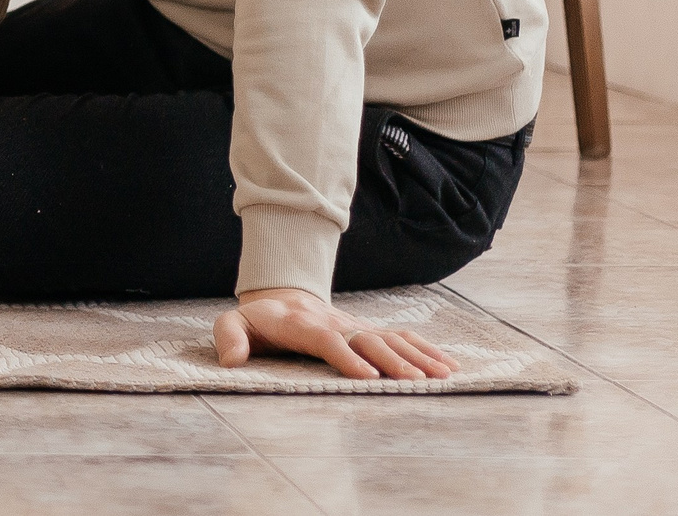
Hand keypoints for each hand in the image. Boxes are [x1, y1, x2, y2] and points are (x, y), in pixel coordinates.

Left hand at [214, 287, 459, 379]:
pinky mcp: (369, 331)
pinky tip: (448, 366)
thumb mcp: (234, 323)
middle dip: (392, 361)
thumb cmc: (258, 320)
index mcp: (302, 324)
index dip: (347, 357)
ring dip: (417, 356)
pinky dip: (426, 350)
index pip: (327, 340)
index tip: (367, 377)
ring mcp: (355, 326)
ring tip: (442, 375)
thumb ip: (229, 337)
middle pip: (367, 340)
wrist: (281, 296)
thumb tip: (232, 362)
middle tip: (415, 382)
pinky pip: (402, 338)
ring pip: (390, 338)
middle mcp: (335, 322)